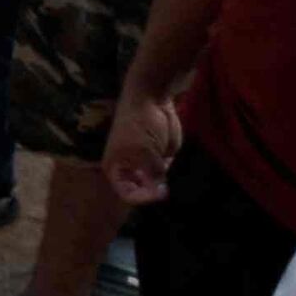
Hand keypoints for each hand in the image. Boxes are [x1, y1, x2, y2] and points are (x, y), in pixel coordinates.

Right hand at [102, 84, 184, 206]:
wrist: (153, 98)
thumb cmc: (140, 123)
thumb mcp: (145, 151)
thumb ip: (152, 174)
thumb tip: (160, 193)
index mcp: (117, 169)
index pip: (127, 193)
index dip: (141, 197)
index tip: (157, 193)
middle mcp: (130, 169)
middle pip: (141, 191)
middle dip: (154, 193)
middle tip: (167, 189)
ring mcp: (147, 165)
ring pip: (155, 185)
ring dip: (164, 185)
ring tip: (172, 180)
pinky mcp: (162, 159)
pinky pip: (167, 174)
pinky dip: (173, 175)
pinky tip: (178, 173)